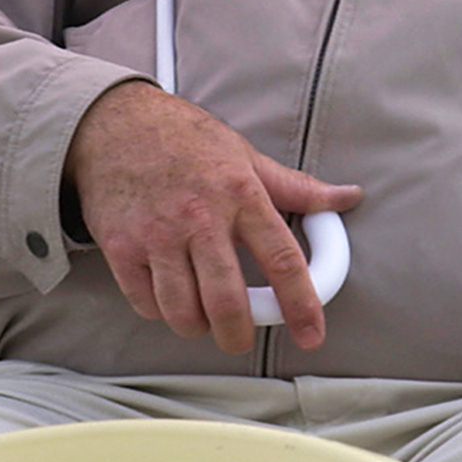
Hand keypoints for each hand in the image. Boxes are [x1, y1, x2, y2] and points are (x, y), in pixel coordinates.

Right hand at [64, 80, 361, 353]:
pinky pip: (146, 303)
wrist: (114, 123)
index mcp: (241, 195)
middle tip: (239, 338)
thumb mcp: (245, 155)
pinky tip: (167, 295)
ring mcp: (157, 234)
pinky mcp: (120, 246)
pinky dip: (159, 311)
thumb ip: (295, 187)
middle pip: (227, 302)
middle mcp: (200, 218)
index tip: (311, 336)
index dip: (302, 305)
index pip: (282, 260)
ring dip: (196, 326)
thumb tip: (347, 196)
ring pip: (183, 312)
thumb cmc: (185, 139)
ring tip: (200, 315)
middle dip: (238, 335)